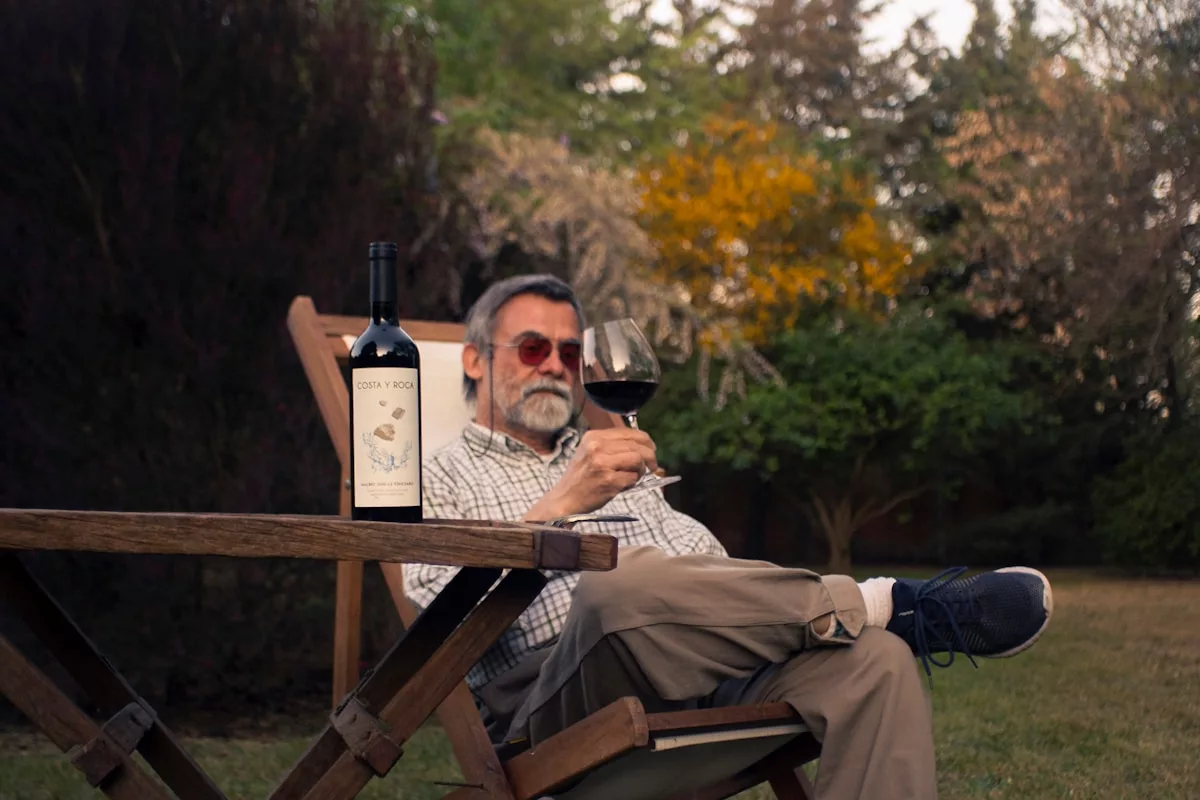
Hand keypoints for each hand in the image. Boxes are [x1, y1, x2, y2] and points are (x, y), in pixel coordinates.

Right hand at [524, 428, 656, 520]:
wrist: (564, 499)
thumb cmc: (580, 477)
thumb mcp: (589, 452)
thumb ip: (611, 445)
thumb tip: (642, 444)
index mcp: (593, 437)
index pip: (629, 432)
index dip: (645, 441)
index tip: (651, 449)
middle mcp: (597, 447)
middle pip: (637, 445)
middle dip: (650, 456)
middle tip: (653, 465)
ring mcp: (602, 464)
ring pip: (638, 459)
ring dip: (642, 470)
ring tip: (635, 476)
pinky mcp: (608, 481)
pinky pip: (633, 478)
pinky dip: (633, 482)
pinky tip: (624, 485)